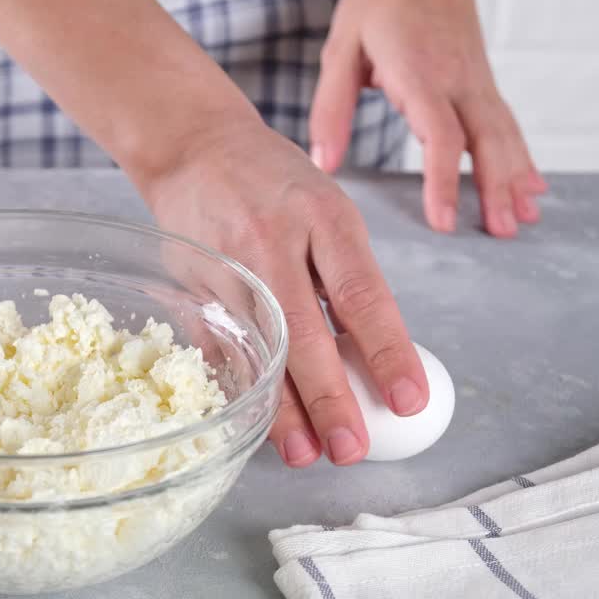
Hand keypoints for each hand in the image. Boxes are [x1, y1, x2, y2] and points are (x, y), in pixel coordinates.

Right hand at [141, 124, 428, 466]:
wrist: (190, 145)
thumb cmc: (272, 181)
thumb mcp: (325, 208)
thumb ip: (346, 274)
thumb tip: (373, 355)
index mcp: (323, 217)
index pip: (362, 296)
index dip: (387, 353)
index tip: (408, 401)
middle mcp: (272, 243)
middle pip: (304, 334)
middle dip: (330, 399)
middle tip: (351, 449)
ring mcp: (227, 267)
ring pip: (257, 349)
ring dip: (280, 408)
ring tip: (305, 454)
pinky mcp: (192, 285)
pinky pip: (219, 347)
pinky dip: (241, 386)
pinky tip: (257, 422)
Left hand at [308, 0, 546, 236]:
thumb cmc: (378, 2)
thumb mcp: (340, 49)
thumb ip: (331, 109)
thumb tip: (324, 163)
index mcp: (419, 76)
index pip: (440, 136)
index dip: (443, 180)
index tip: (444, 219)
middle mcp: (457, 80)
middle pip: (485, 141)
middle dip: (494, 189)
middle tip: (500, 233)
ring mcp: (476, 80)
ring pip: (503, 134)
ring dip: (514, 178)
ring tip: (521, 220)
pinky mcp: (482, 80)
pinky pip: (506, 122)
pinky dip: (521, 155)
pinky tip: (532, 185)